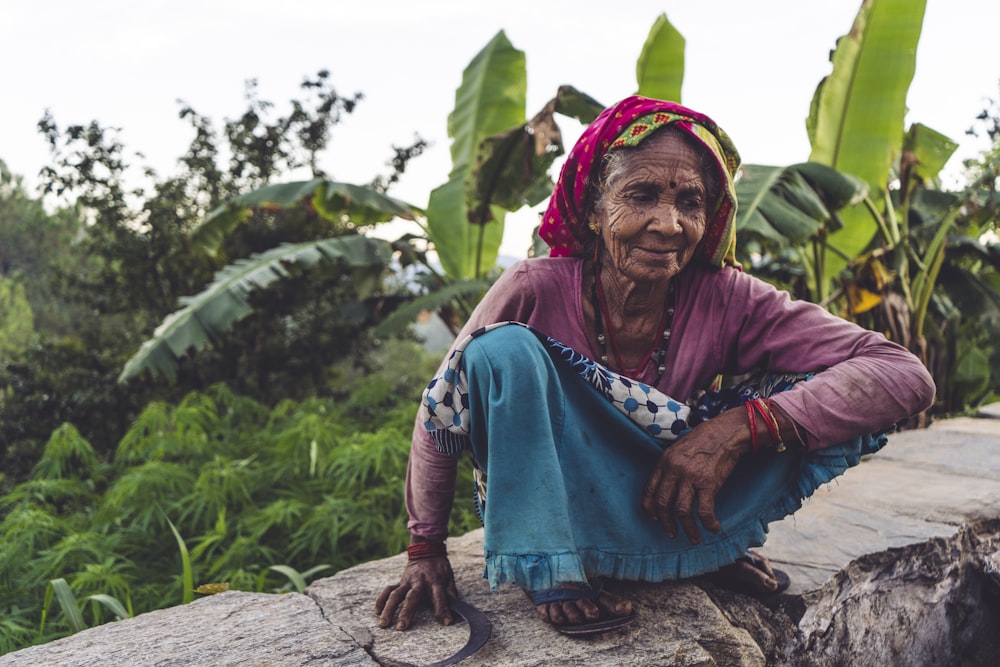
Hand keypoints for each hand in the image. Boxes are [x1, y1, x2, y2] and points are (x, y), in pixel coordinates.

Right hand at [375, 556, 458, 629]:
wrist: (427, 549)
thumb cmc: (440, 567)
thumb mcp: (449, 577)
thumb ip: (451, 592)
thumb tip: (457, 610)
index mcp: (435, 581)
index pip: (440, 597)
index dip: (443, 609)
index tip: (446, 622)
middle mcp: (419, 581)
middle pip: (412, 597)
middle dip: (407, 612)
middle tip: (401, 627)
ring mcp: (407, 581)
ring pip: (395, 594)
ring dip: (389, 609)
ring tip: (383, 624)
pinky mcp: (399, 581)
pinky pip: (388, 589)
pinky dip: (381, 599)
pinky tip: (377, 611)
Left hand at [641, 408, 751, 542]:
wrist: (726, 432)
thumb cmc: (704, 440)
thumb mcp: (678, 450)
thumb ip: (670, 467)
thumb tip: (667, 489)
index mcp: (664, 461)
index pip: (649, 490)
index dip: (650, 509)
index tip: (655, 520)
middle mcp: (674, 469)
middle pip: (663, 504)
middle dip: (666, 523)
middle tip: (671, 534)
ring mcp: (690, 476)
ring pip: (682, 511)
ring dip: (688, 529)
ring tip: (694, 539)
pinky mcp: (709, 483)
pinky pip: (705, 511)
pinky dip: (709, 524)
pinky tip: (714, 529)